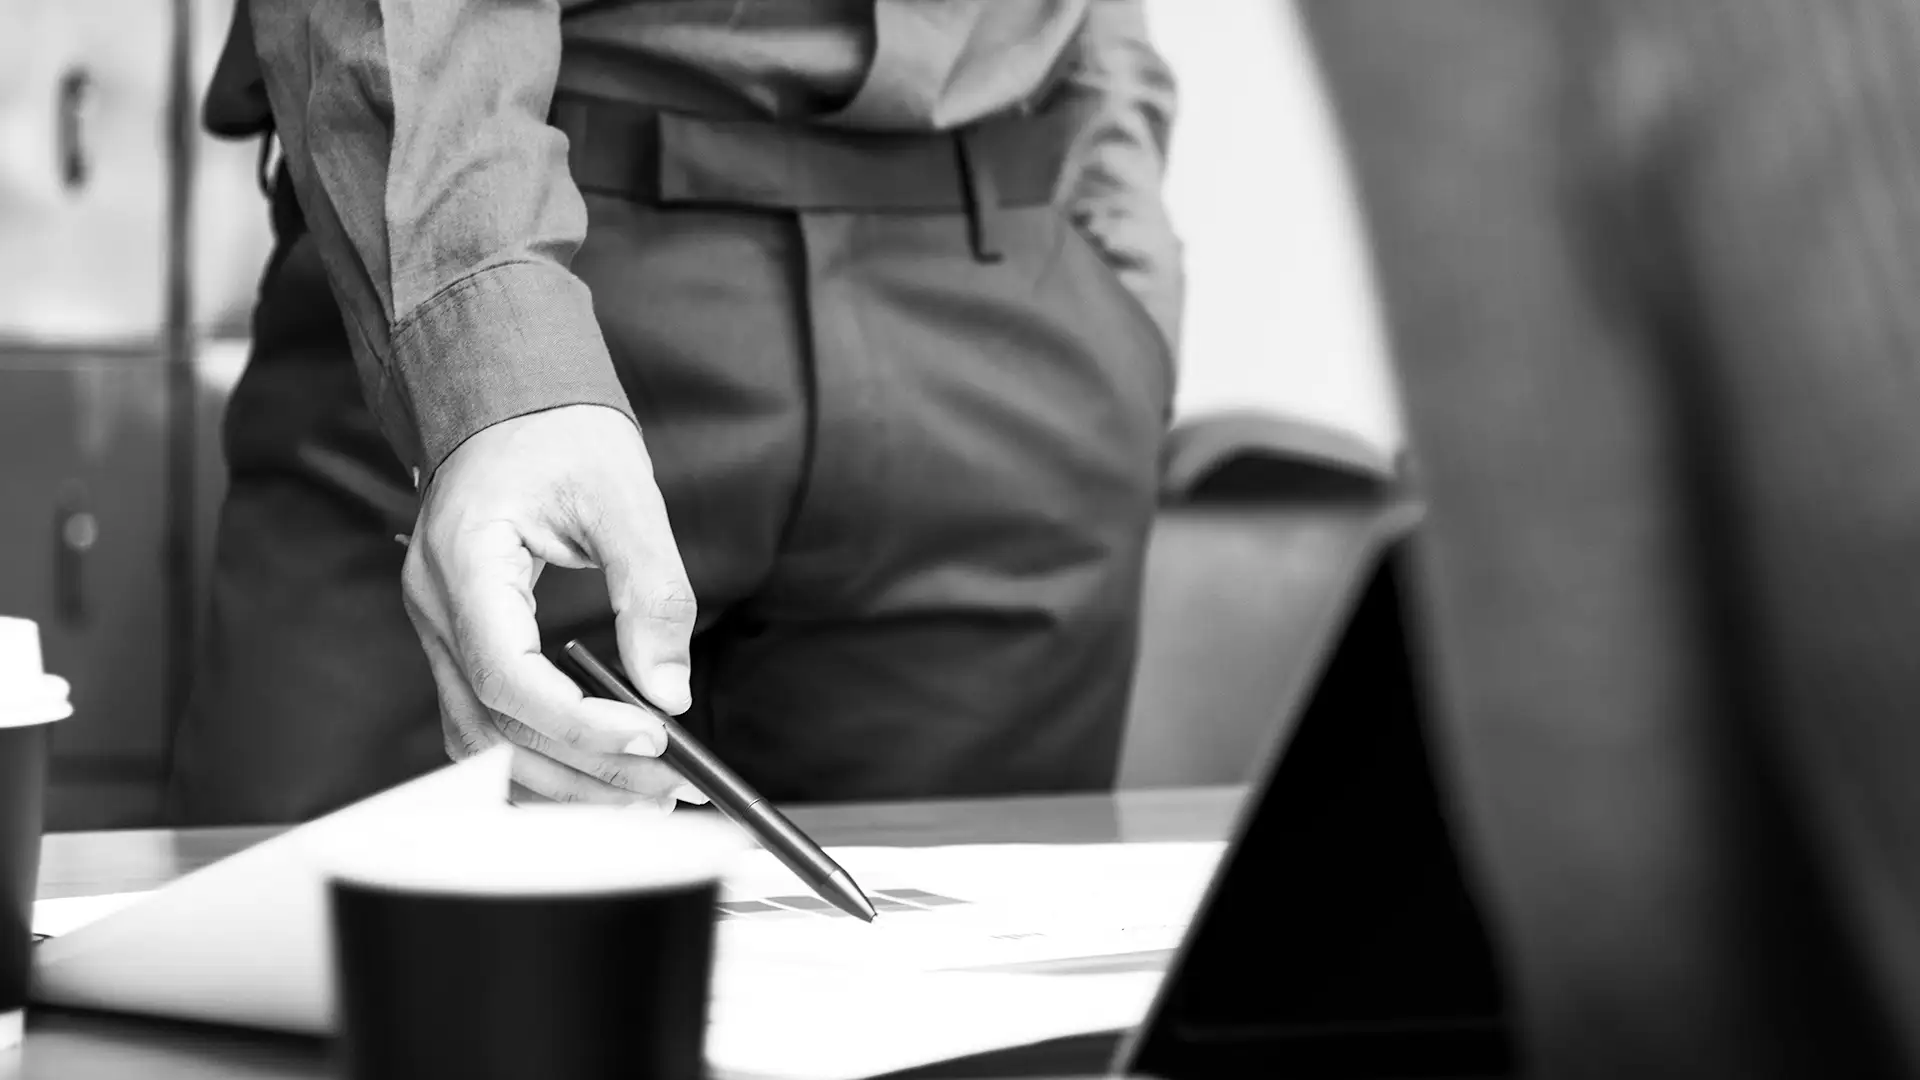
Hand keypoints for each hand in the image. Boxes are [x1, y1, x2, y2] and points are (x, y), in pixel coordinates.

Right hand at [400, 404, 708, 809]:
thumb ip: (650, 591)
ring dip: (561, 782)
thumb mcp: (624, 494)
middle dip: (587, 770)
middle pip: (494, 726)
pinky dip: (536, 760)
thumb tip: (669, 690)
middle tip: (670, 790)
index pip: (508, 676)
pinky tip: (594, 775)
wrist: (507, 397)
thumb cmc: (558, 430)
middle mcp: (435, 606)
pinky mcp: (458, 642)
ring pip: (481, 742)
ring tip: (642, 798)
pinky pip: (484, 723)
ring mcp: (437, 629)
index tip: (653, 740)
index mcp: (465, 560)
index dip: (580, 723)